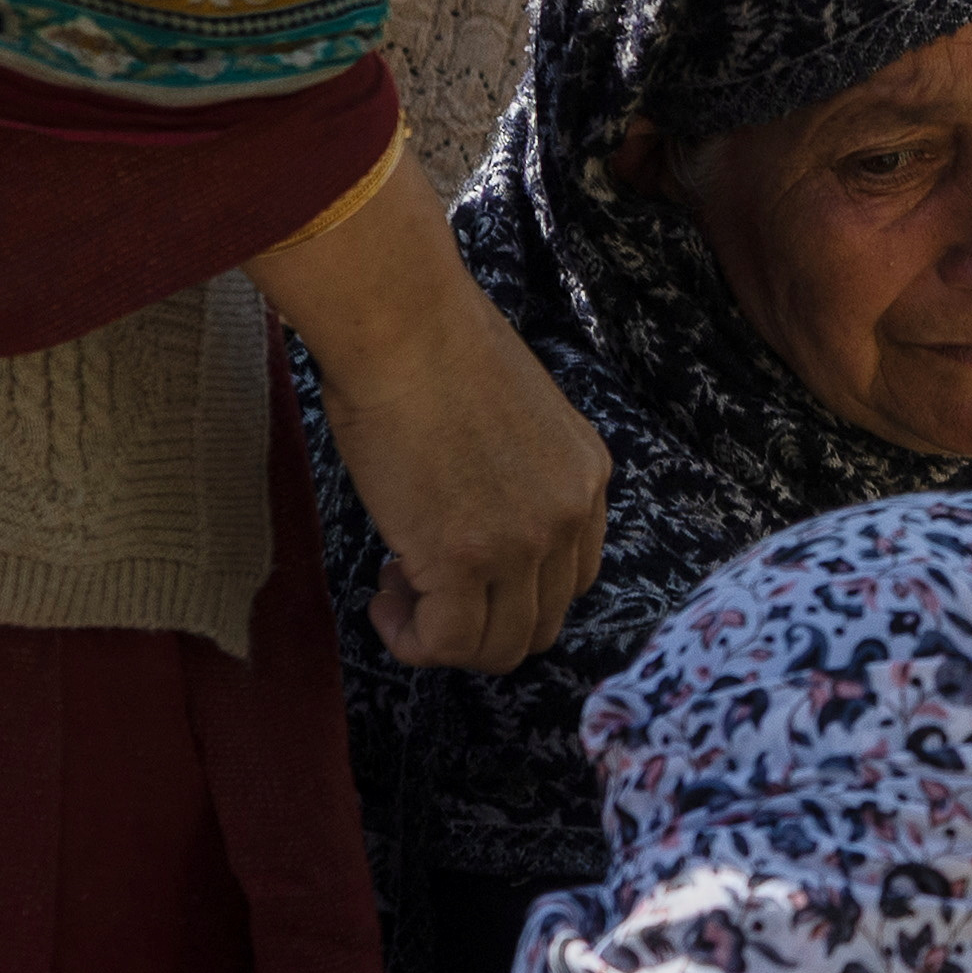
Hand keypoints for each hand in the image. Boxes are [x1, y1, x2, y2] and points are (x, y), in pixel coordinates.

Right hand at [252, 166, 610, 672]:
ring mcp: (525, 542)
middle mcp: (570, 515)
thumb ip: (514, 475)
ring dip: (444, 636)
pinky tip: (383, 599)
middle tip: (420, 581)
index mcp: (588, 477)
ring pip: (500, 646)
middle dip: (480, 621)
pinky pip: (448, 643)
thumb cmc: (433, 349)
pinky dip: (413, 641)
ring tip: (398, 588)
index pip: (573, 578)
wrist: (404, 325)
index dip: (513, 589)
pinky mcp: (467, 559)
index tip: (459, 562)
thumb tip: (472, 514)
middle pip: (542, 623)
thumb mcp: (511, 418)